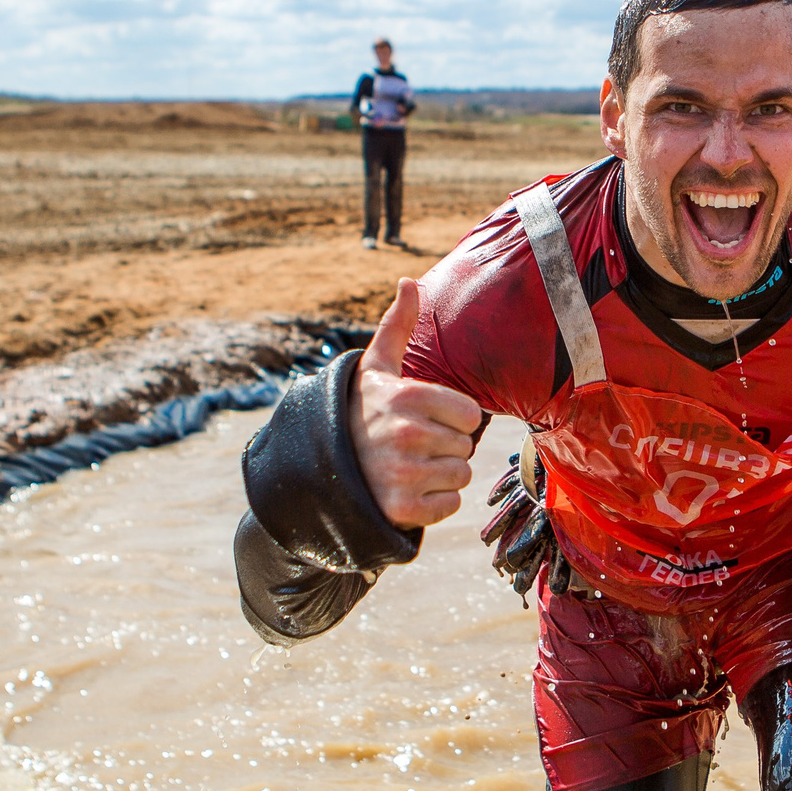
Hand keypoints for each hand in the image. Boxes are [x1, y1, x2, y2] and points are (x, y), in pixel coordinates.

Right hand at [349, 278, 484, 528]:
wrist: (320, 471)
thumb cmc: (359, 414)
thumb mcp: (374, 369)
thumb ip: (397, 326)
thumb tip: (409, 281)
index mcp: (406, 397)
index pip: (471, 414)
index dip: (452, 418)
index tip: (424, 418)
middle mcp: (406, 434)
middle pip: (466, 445)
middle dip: (444, 446)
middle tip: (410, 445)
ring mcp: (403, 474)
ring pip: (460, 475)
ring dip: (440, 475)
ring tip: (407, 467)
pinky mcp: (403, 509)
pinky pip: (450, 505)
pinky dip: (433, 502)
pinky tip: (406, 491)